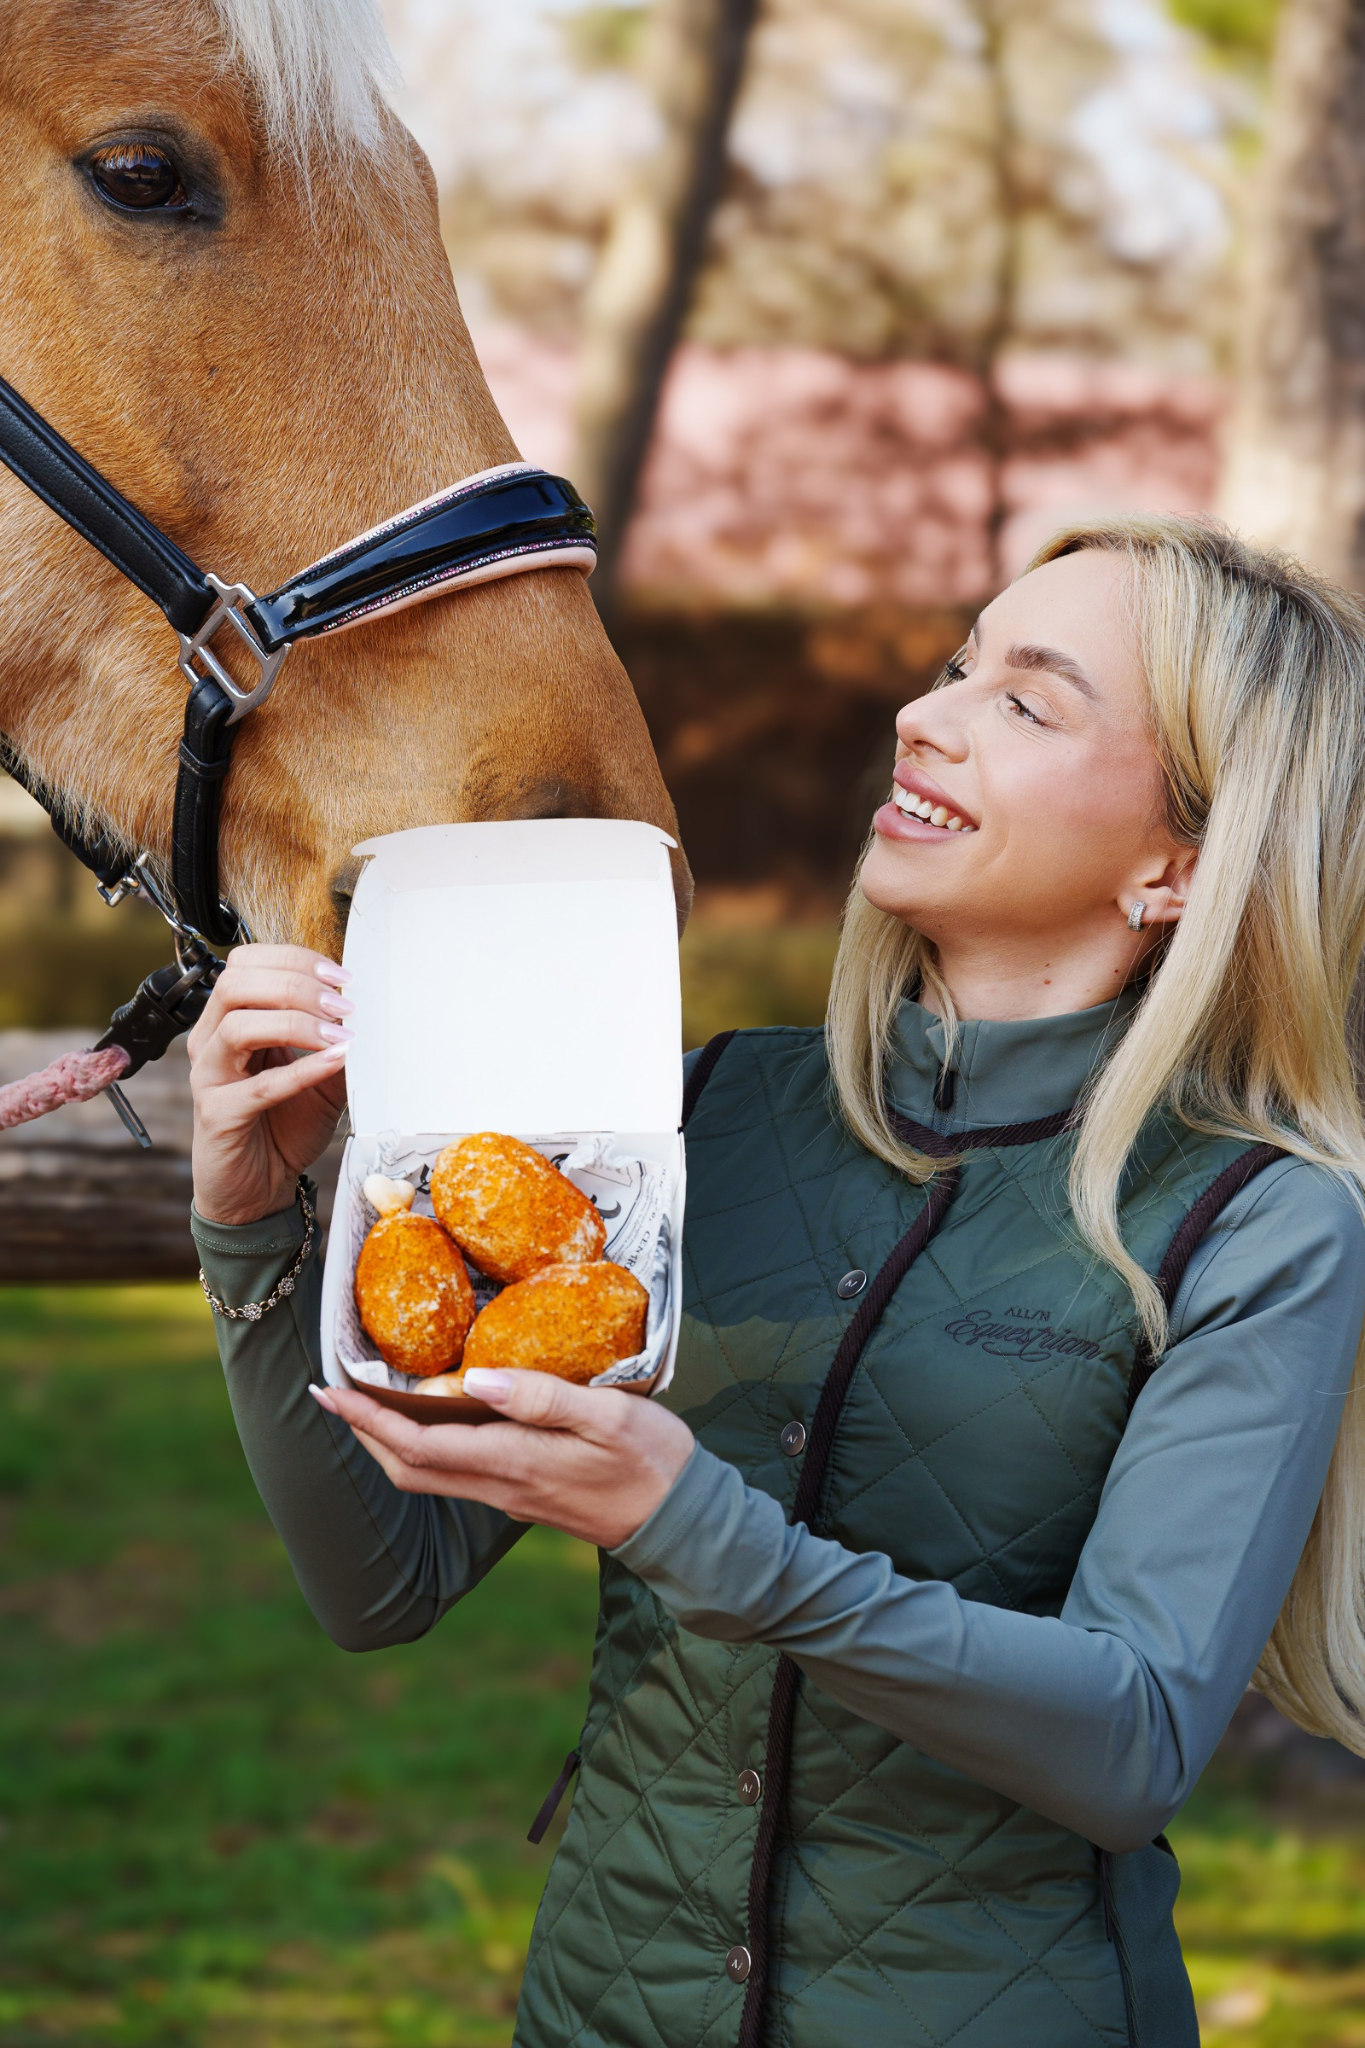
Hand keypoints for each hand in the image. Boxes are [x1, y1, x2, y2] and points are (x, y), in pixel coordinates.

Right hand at [188, 943, 350, 1224]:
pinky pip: (257, 1086)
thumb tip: (369, 1013)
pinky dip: (300, 1071)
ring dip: (296, 1022)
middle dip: (295, 985)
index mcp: (230, 1020)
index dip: (294, 960)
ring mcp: (210, 1077)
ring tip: (339, 1036)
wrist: (259, 1188)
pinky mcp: (218, 1115)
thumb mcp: (323, 1077)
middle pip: (235, 983)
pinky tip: (333, 1063)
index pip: (247, 963)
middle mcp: (211, 1041)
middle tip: (343, 1006)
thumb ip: (337, 1043)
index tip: (341, 977)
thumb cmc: (284, 1126)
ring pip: (237, 1026)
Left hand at [310, 1370, 696, 1550]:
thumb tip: (474, 1379)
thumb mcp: (607, 1415)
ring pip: (428, 1477)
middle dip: (363, 1434)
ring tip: (368, 1405)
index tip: (329, 1390)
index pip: (418, 1443)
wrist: (682, 1520)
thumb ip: (540, 1395)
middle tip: (333, 1394)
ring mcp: (511, 1496)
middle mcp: (501, 1485)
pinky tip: (431, 1422)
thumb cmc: (652, 1459)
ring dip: (388, 1444)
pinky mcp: (525, 1496)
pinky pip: (456, 1475)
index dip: (367, 1419)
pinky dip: (424, 1449)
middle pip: (408, 1469)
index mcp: (513, 1461)